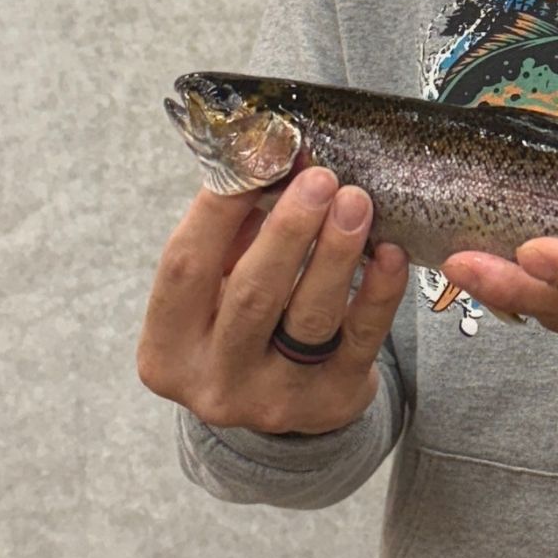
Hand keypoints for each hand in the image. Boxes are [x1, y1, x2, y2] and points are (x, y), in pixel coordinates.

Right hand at [137, 148, 410, 435]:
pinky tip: (389, 252)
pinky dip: (379, 291)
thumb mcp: (217, 287)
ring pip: (310, 319)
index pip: (184, 267)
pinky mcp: (332, 401)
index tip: (256, 155)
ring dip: (336, 253)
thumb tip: (280, 160)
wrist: (280, 401)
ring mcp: (274, 399)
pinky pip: (361, 339)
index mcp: (167, 348)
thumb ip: (236, 231)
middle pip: (252, 295)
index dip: (218, 208)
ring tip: (357, 202)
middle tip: (320, 178)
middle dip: (290, 230)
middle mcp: (215, 382)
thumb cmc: (241, 325)